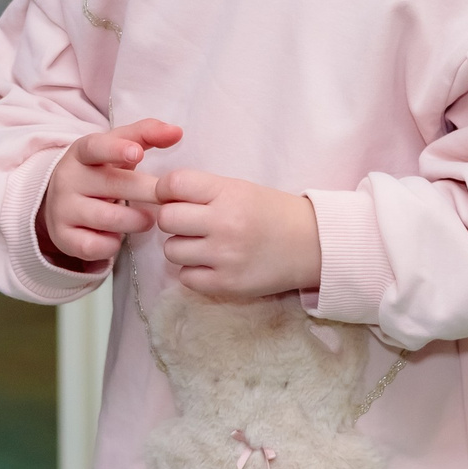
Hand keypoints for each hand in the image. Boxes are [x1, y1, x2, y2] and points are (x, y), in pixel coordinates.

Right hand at [40, 118, 180, 268]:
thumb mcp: (116, 147)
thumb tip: (177, 132)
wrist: (60, 202)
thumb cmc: (100, 171)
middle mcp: (68, 179)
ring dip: (135, 221)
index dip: (116, 149)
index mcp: (81, 153)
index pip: (94, 147)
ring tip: (148, 219)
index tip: (139, 153)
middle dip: (146, 191)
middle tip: (167, 197)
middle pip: (111, 185)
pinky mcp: (64, 238)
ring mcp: (63, 209)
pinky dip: (112, 244)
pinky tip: (119, 238)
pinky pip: (94, 246)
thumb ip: (146, 134)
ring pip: (106, 218)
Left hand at [155, 170, 324, 300]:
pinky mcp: (227, 284)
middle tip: (188, 222)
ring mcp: (224, 256)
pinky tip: (210, 263)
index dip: (165, 190)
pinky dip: (193, 270)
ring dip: (181, 246)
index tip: (172, 196)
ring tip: (202, 243)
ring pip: (172, 250)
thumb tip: (155, 194)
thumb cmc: (271, 212)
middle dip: (171, 219)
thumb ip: (202, 191)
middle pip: (166, 219)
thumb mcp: (239, 189)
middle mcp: (224, 223)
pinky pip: (186, 277)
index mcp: (228, 193)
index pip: (173, 184)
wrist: (311, 244)